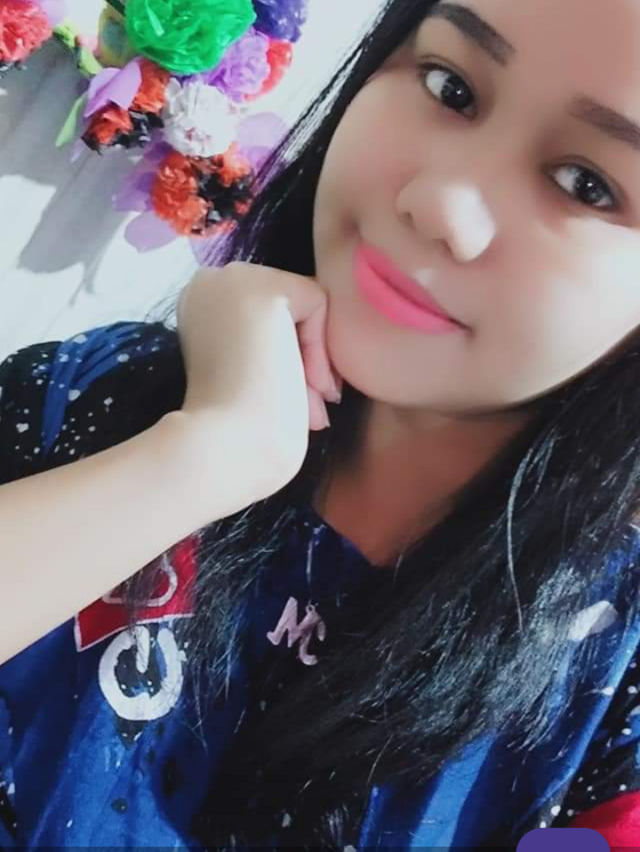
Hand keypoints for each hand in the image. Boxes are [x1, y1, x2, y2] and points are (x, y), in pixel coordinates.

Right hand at [175, 261, 341, 510]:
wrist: (226, 447)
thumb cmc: (237, 427)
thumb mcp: (246, 373)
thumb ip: (265, 347)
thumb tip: (304, 346)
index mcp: (199, 307)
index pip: (266, 314)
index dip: (286, 356)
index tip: (287, 400)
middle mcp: (209, 284)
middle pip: (288, 305)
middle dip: (305, 357)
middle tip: (312, 406)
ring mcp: (233, 280)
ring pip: (305, 305)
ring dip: (314, 358)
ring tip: (313, 404)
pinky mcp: (263, 288)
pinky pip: (318, 303)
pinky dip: (320, 348)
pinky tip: (306, 384)